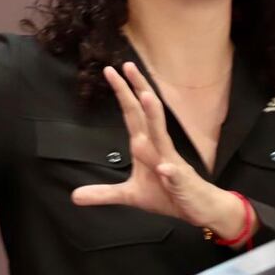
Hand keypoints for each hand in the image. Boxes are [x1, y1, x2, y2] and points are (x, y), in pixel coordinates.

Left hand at [71, 62, 244, 235]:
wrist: (199, 208)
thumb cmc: (168, 195)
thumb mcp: (131, 195)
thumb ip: (104, 193)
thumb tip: (75, 196)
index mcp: (146, 145)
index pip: (132, 114)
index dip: (123, 92)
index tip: (110, 71)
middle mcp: (159, 147)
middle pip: (147, 113)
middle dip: (138, 89)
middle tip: (127, 65)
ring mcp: (171, 163)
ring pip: (161, 137)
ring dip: (154, 117)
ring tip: (145, 97)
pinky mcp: (181, 183)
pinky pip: (175, 176)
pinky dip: (170, 172)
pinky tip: (165, 168)